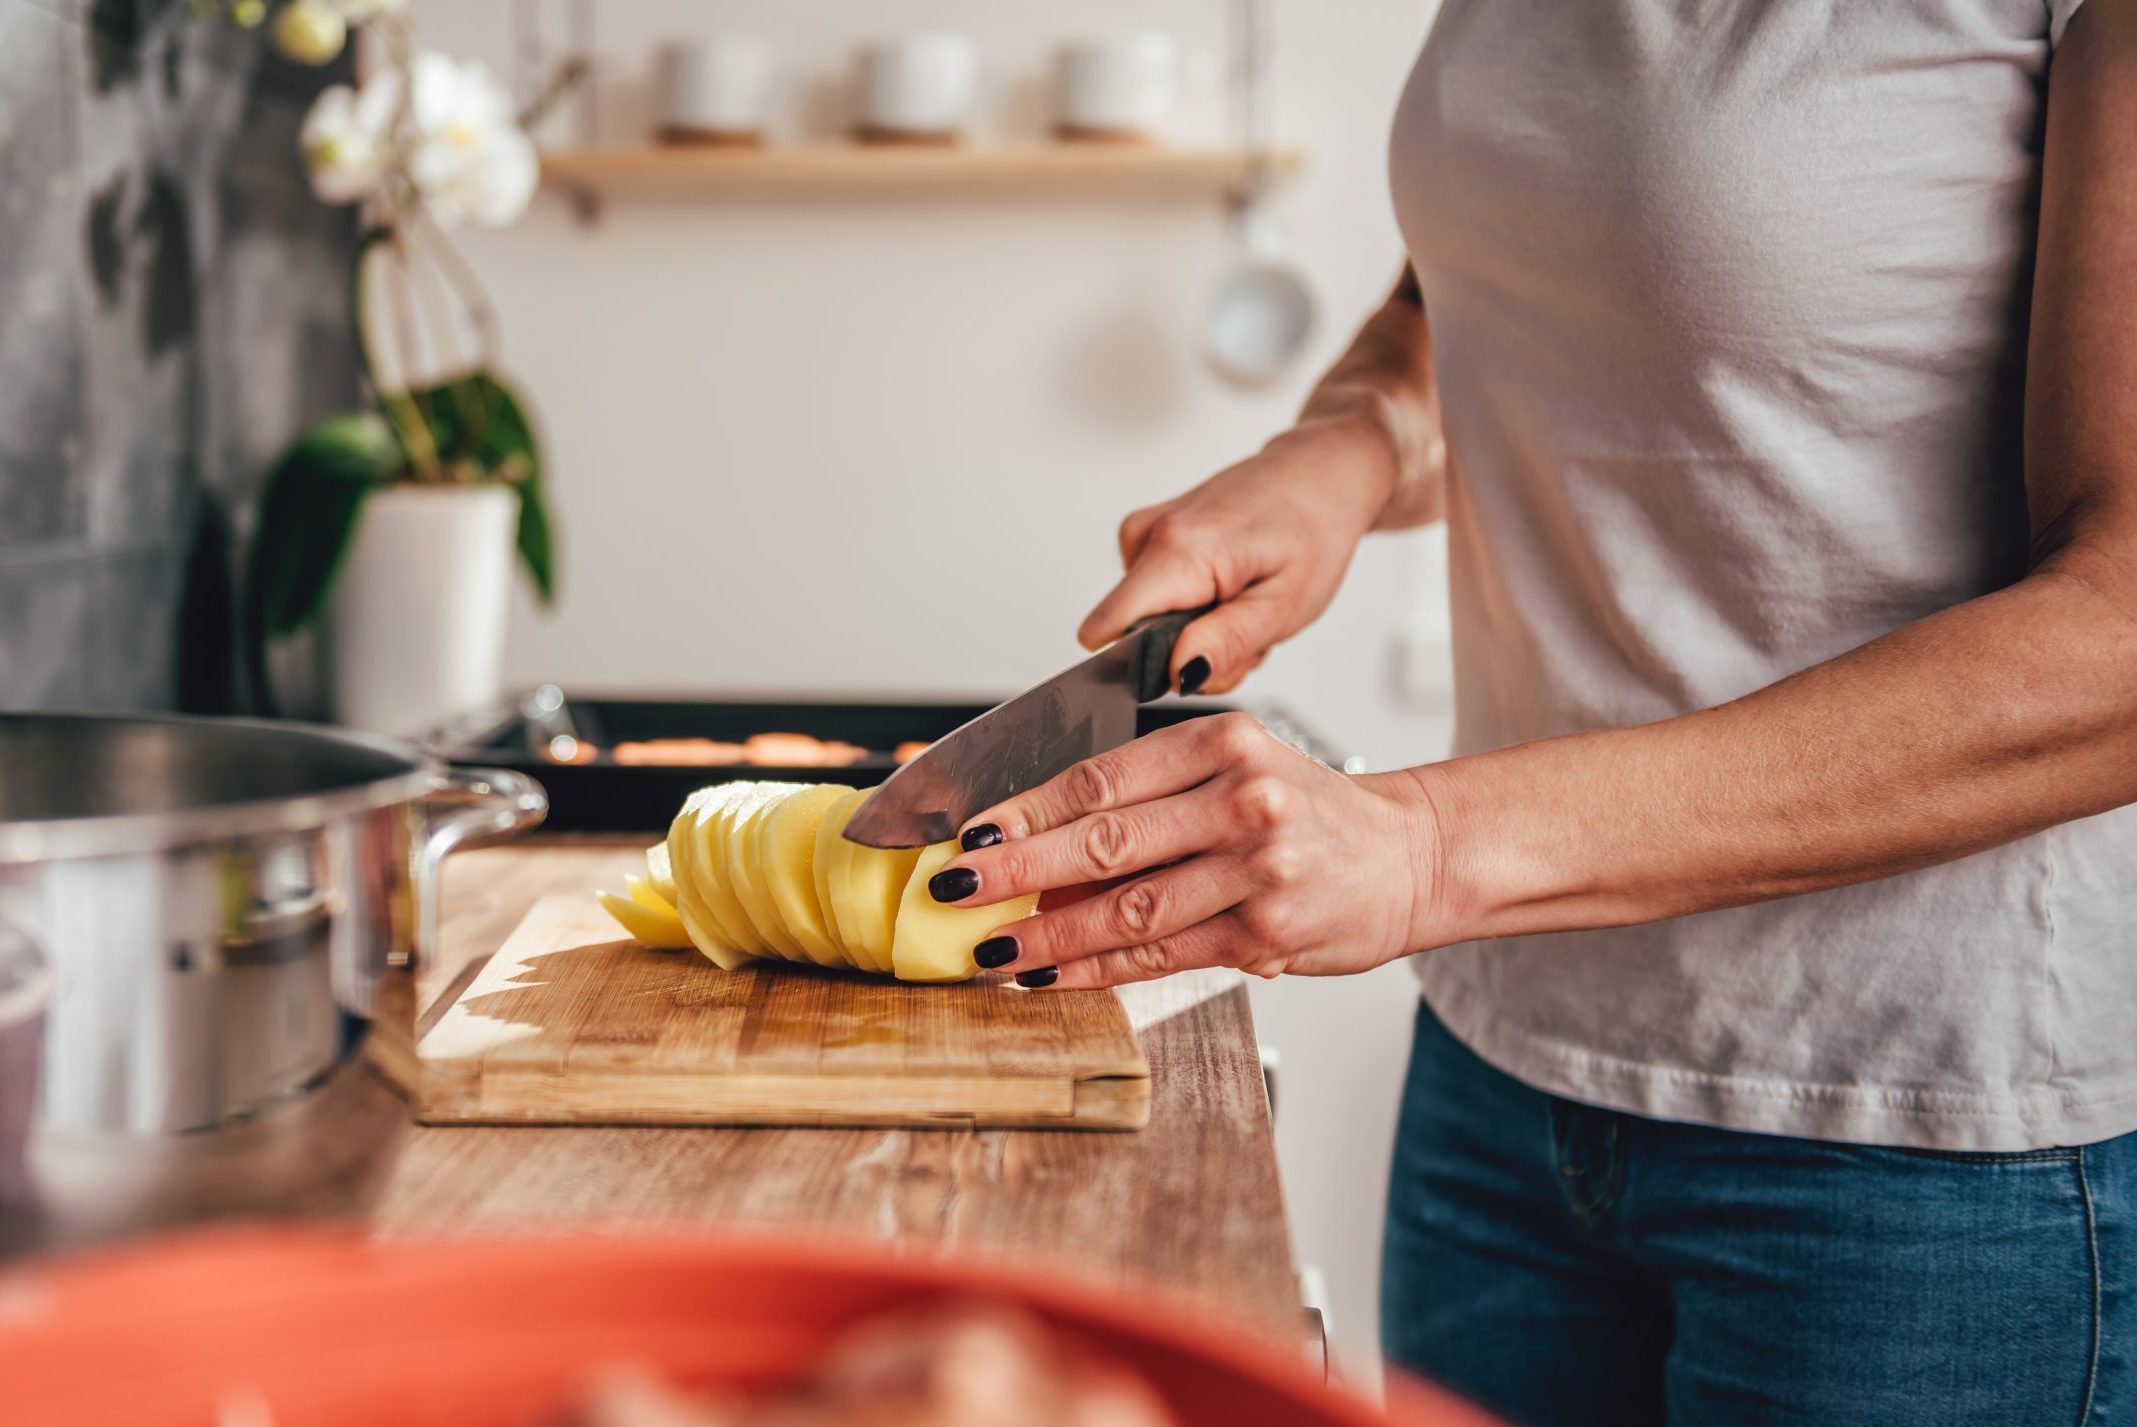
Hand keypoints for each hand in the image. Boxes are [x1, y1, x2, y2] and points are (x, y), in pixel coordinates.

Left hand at [926, 712, 1442, 989]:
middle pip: (1103, 839)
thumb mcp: (1237, 770)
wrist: (1411, 854)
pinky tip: (1052, 973)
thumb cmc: (1310, 812)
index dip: (1022, 806)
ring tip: (990, 948)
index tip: (966, 827)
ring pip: (1126, 907)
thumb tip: (1032, 837)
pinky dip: (1096, 967)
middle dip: (1015, 868)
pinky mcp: (1265, 932)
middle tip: (953, 886)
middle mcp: (1243, 798)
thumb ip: (1149, 797)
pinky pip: (1161, 953)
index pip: (1100, 776)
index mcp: (1223, 743)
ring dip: (1047, 933)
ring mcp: (1257, 868)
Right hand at [1078, 416, 1397, 695]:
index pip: (1108, 629)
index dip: (1145, 666)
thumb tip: (1178, 673)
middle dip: (1188, 654)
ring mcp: (1145, 531)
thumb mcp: (1286, 605)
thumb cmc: (1313, 529)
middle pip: (1134, 635)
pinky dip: (1195, 609)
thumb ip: (1227, 643)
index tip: (1196, 662)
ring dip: (1199, 633)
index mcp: (1179, 551)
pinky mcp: (1149, 534)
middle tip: (1244, 632)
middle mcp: (1149, 534)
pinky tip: (1229, 591)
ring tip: (1244, 604)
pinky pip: (1155, 599)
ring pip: (1147, 623)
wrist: (1319, 474)